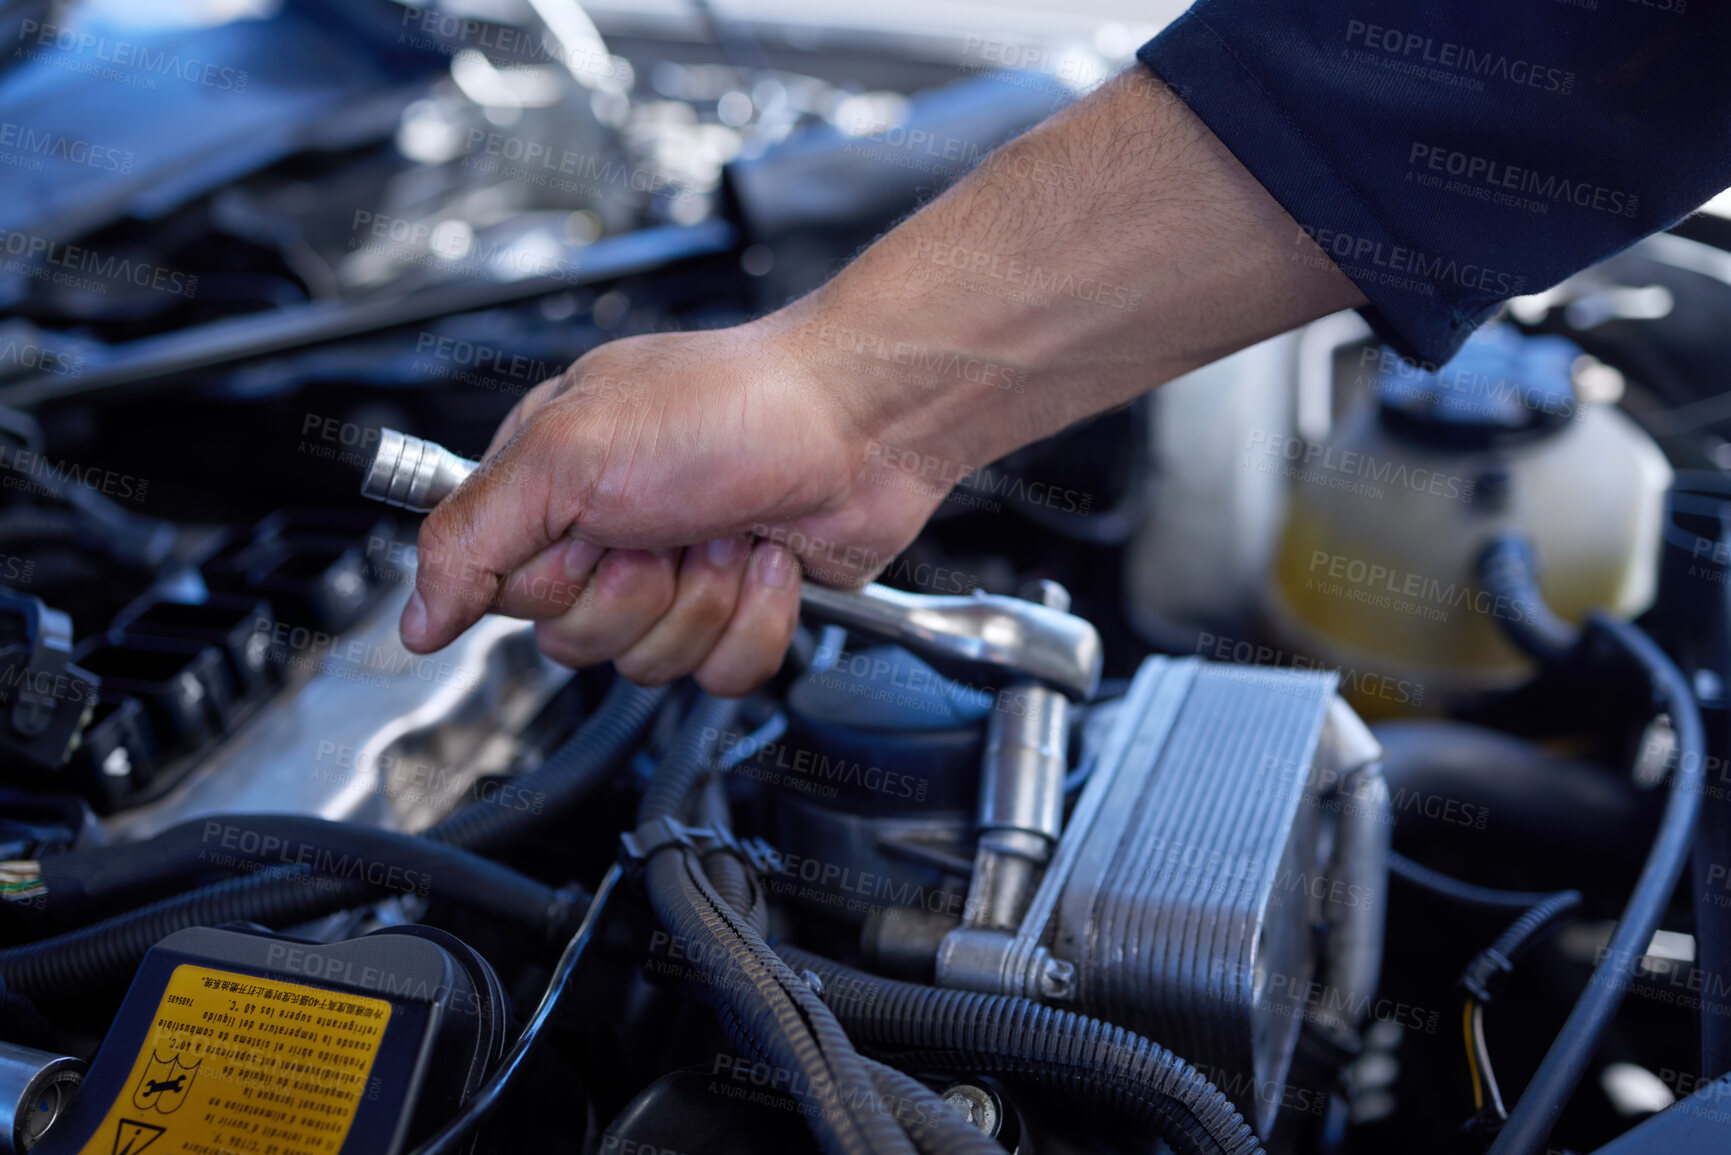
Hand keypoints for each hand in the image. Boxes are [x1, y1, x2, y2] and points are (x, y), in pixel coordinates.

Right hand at [399, 317, 947, 694]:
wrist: (862, 420)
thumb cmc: (730, 404)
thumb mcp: (565, 453)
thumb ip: (469, 536)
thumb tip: (415, 619)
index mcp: (550, 484)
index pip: (504, 594)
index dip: (554, 580)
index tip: (591, 532)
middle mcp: (609, 531)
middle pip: (577, 641)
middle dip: (637, 593)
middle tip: (669, 528)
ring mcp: (679, 573)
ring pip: (651, 664)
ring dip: (703, 601)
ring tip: (728, 532)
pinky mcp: (741, 608)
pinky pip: (720, 674)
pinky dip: (755, 620)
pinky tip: (769, 560)